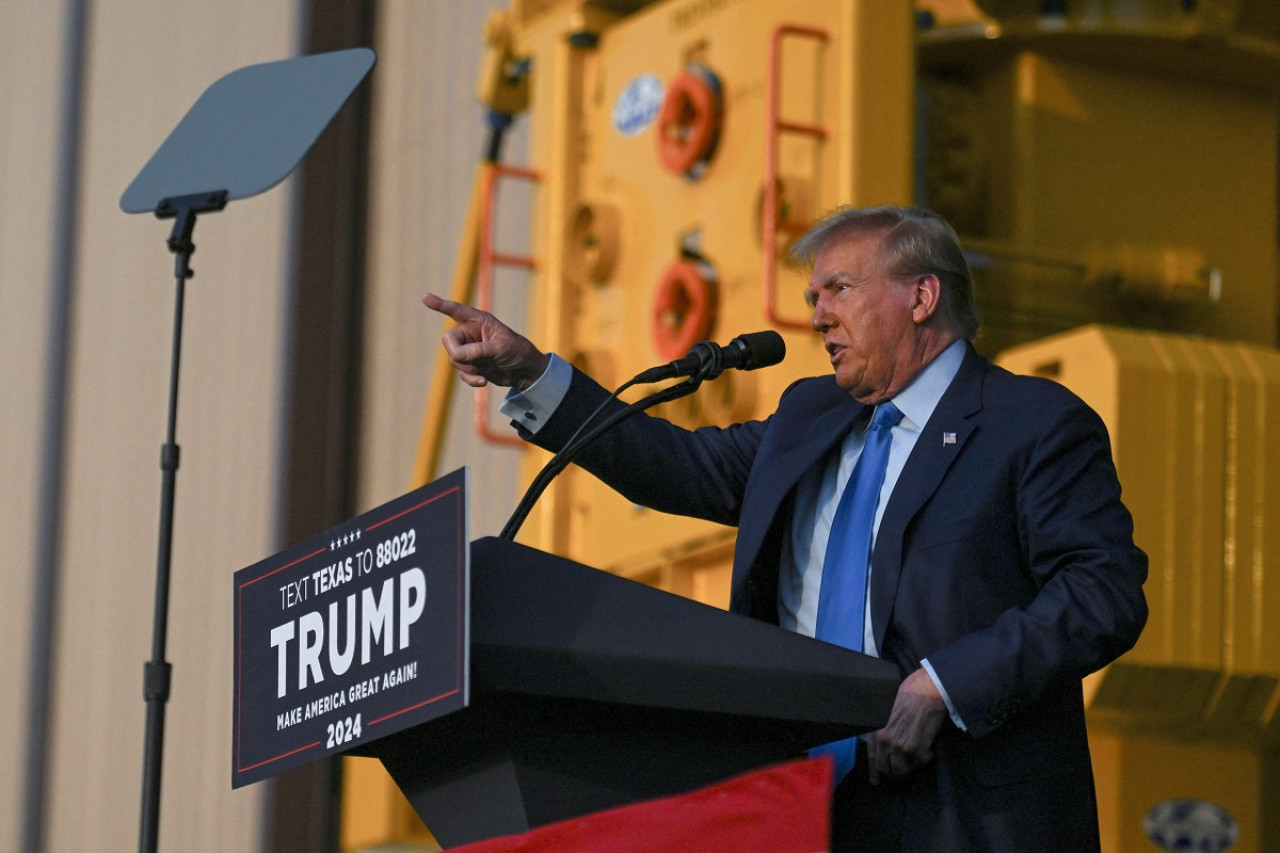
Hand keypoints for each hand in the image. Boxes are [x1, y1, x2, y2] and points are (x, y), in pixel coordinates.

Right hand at [422, 292, 549, 389]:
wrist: (526, 372)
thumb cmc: (518, 352)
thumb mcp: (500, 348)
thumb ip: (478, 350)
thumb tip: (457, 356)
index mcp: (479, 321)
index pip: (456, 310)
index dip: (440, 304)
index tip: (425, 297)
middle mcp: (471, 333)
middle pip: (449, 341)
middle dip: (458, 354)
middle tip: (472, 361)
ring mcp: (470, 350)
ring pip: (454, 359)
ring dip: (469, 368)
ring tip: (487, 368)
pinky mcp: (471, 365)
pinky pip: (461, 373)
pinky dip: (471, 379)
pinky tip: (483, 381)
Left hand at [865, 667, 946, 783]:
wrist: (926, 691)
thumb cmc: (908, 696)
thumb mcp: (886, 712)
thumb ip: (884, 729)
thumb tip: (885, 744)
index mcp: (876, 731)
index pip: (872, 757)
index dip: (875, 771)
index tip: (875, 781)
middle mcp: (886, 741)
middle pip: (886, 768)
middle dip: (893, 773)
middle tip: (900, 772)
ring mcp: (901, 747)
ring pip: (902, 771)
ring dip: (909, 768)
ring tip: (915, 760)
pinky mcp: (917, 750)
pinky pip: (919, 764)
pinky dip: (924, 760)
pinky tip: (927, 750)